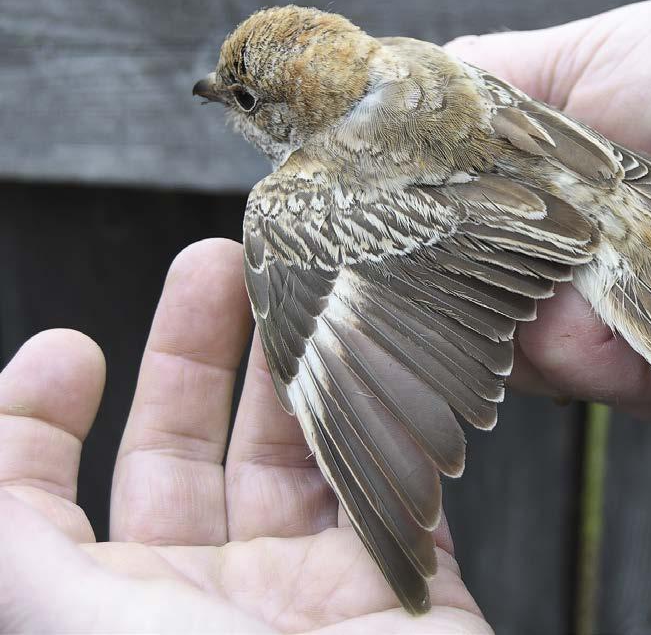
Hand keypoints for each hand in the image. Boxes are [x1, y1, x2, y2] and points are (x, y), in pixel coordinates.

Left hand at [0, 240, 487, 633]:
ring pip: (293, 449)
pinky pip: (391, 480)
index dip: (42, 419)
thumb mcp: (63, 627)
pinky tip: (383, 360)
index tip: (73, 351)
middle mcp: (201, 599)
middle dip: (195, 351)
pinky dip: (388, 419)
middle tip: (221, 262)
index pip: (45, 502)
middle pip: (184, 450)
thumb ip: (7, 532)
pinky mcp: (400, 580)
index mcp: (106, 614)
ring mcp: (305, 587)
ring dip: (296, 368)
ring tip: (305, 287)